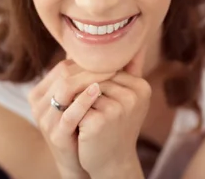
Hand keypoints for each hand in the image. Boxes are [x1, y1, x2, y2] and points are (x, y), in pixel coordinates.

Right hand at [28, 59, 114, 178]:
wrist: (79, 162)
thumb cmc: (82, 126)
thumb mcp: (79, 100)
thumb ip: (85, 77)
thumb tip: (102, 48)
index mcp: (42, 92)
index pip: (63, 67)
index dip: (85, 61)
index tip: (108, 57)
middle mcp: (39, 103)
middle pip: (63, 74)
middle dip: (89, 67)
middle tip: (112, 62)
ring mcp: (45, 119)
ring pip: (64, 89)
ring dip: (88, 78)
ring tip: (110, 73)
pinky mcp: (55, 134)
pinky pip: (68, 113)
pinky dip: (83, 100)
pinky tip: (98, 91)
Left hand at [77, 47, 150, 178]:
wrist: (113, 162)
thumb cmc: (115, 126)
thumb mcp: (122, 98)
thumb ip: (120, 71)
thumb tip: (110, 42)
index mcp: (142, 87)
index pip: (108, 69)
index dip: (90, 72)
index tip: (76, 75)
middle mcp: (134, 96)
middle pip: (96, 77)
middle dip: (79, 81)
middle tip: (62, 84)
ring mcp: (118, 109)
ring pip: (84, 89)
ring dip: (73, 94)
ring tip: (64, 99)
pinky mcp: (100, 121)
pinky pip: (77, 106)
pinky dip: (70, 109)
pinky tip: (66, 114)